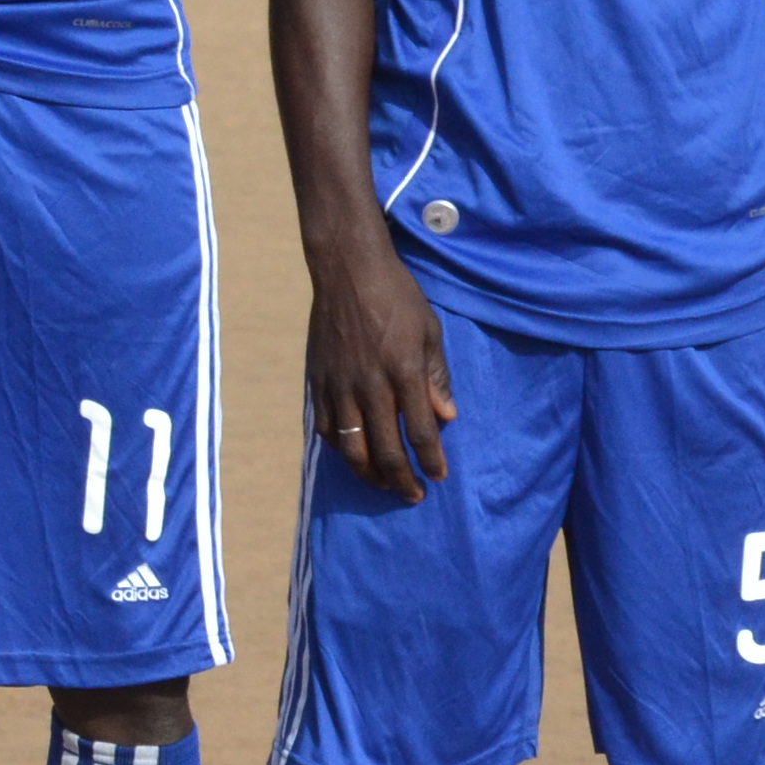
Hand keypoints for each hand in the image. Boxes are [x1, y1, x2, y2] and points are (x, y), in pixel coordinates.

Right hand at [301, 224, 455, 502]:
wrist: (346, 269)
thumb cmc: (396, 296)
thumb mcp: (429, 331)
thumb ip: (437, 377)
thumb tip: (447, 417)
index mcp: (403, 372)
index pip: (420, 432)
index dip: (431, 461)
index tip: (439, 477)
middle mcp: (369, 384)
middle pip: (384, 449)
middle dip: (401, 479)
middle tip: (412, 496)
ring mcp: (339, 383)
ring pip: (350, 445)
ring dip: (368, 472)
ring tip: (381, 484)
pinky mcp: (318, 378)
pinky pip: (326, 426)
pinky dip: (340, 446)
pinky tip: (352, 453)